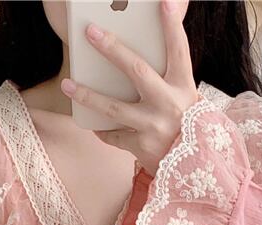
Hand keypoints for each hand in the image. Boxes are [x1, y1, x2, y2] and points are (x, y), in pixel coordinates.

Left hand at [60, 0, 199, 176]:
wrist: (194, 170)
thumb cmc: (188, 127)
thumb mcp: (186, 99)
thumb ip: (168, 78)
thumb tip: (133, 58)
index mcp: (184, 87)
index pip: (179, 50)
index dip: (172, 25)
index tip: (164, 2)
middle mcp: (169, 104)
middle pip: (137, 71)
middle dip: (112, 49)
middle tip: (91, 31)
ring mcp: (153, 126)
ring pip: (113, 107)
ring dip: (87, 95)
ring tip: (67, 85)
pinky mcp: (141, 146)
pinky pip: (114, 135)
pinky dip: (102, 130)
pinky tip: (92, 124)